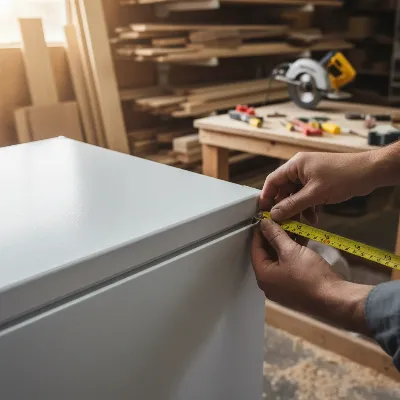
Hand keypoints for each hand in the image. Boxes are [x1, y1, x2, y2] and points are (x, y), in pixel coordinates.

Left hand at [251, 218, 371, 333]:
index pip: (255, 249)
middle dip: (275, 236)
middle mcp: (269, 283)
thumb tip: (264, 224)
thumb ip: (276, 235)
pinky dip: (294, 253)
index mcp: (263, 276)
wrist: (335, 299)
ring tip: (293, 226)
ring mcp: (283, 287)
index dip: (260, 232)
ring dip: (286, 242)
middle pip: (267, 254)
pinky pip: (290, 265)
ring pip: (280, 259)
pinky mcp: (296, 287)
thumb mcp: (291, 250)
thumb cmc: (310, 276)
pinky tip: (302, 239)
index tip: (266, 219)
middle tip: (281, 221)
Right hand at [260, 151, 375, 221]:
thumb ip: (292, 205)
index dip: (266, 197)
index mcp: (295, 165)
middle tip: (284, 222)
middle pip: (283, 190)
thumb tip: (274, 214)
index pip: (272, 181)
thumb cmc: (343, 176)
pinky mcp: (318, 183)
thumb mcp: (315, 194)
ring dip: (297, 210)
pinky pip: (306, 197)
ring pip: (295, 196)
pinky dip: (308, 208)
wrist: (369, 172)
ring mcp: (309, 176)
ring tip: (301, 223)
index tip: (264, 212)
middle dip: (284, 207)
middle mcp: (299, 169)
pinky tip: (314, 218)